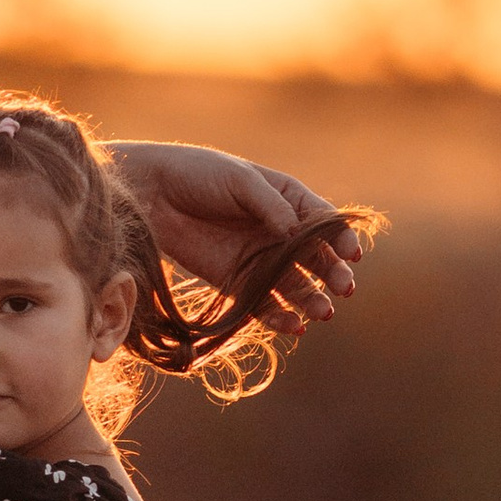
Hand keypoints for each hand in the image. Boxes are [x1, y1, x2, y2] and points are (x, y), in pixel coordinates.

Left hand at [113, 141, 361, 338]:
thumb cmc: (196, 174)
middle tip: (344, 288)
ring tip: (323, 313)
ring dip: (311, 299)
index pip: (323, 221)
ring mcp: (258, 258)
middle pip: (315, 257)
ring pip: (294, 284)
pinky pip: (262, 302)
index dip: (340, 238)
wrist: (149, 194)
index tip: (351, 253)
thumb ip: (270, 206)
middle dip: (332, 273)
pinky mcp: (234, 281)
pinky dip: (279, 316)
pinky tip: (293, 326)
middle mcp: (278, 231)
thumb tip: (294, 233)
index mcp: (287, 198)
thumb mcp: (239, 181)